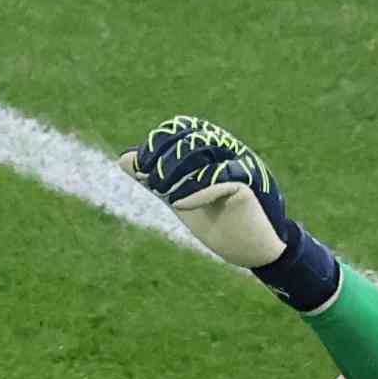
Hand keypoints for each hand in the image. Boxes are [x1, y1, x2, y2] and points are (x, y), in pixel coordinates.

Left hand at [127, 115, 300, 276]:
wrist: (253, 250)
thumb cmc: (218, 222)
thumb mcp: (179, 197)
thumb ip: (156, 179)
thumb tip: (124, 158)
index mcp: (211, 150)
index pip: (180, 129)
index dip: (156, 144)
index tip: (140, 171)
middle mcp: (227, 151)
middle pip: (191, 135)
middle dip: (164, 157)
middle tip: (152, 184)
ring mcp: (239, 165)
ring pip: (205, 150)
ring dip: (176, 172)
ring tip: (165, 195)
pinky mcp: (248, 186)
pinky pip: (220, 178)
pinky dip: (195, 191)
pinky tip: (179, 205)